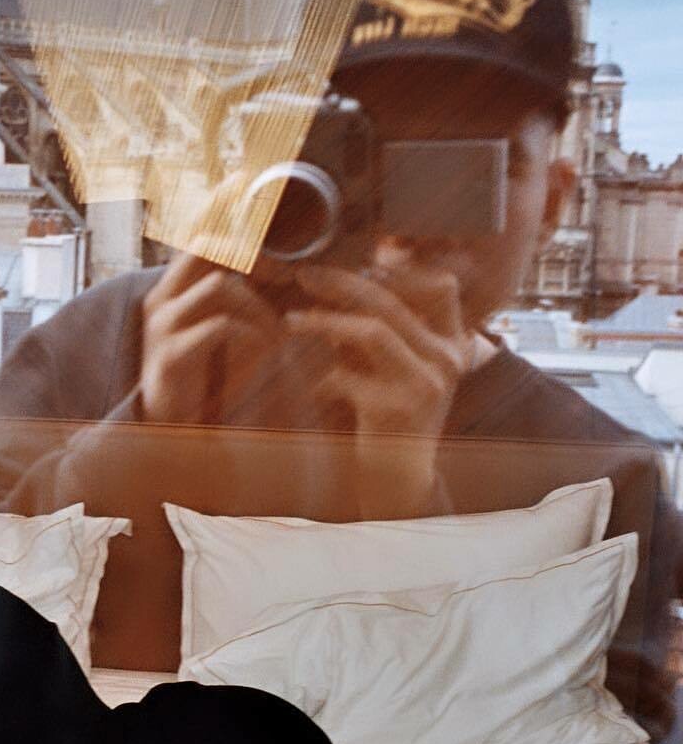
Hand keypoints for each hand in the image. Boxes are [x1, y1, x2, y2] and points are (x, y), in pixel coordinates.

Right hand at [138, 251, 286, 424]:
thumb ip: (236, 302)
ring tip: (277, 332)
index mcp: (168, 292)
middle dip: (251, 258)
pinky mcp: (169, 356)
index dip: (245, 246)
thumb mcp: (219, 332)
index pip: (204, 242)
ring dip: (258, 304)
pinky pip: (220, 326)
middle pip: (206, 248)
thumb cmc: (202, 380)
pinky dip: (251, 334)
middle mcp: (159, 302)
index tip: (280, 272)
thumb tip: (281, 272)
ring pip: (219, 285)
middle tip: (283, 280)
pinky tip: (264, 351)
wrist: (170, 429)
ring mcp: (160, 328)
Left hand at [279, 249, 472, 510]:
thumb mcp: (389, 369)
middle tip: (305, 275)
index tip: (361, 262)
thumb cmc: (388, 420)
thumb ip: (374, 331)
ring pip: (374, 330)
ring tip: (290, 320)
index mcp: (452, 345)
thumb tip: (334, 284)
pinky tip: (314, 388)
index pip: (441, 286)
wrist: (400, 481)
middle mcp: (448, 360)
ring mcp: (428, 385)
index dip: (401, 269)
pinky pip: (348, 376)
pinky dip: (323, 377)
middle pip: (393, 301)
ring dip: (325, 321)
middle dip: (343, 283)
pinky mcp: (399, 411)